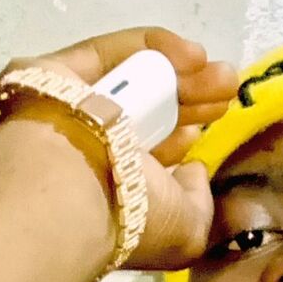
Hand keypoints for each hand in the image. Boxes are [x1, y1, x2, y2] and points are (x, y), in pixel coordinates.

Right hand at [1, 27, 238, 270]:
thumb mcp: (189, 231)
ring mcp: (71, 115)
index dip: (183, 137)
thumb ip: (200, 202)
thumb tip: (194, 171)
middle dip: (192, 101)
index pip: (150, 160)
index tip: (213, 123)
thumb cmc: (132, 219)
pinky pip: (109, 55)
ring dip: (182, 74)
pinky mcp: (55, 76)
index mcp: (118, 195)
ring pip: (133, 84)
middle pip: (148, 117)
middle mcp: (92, 156)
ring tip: (222, 75)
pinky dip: (154, 49)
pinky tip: (192, 57)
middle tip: (228, 88)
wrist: (70, 192)